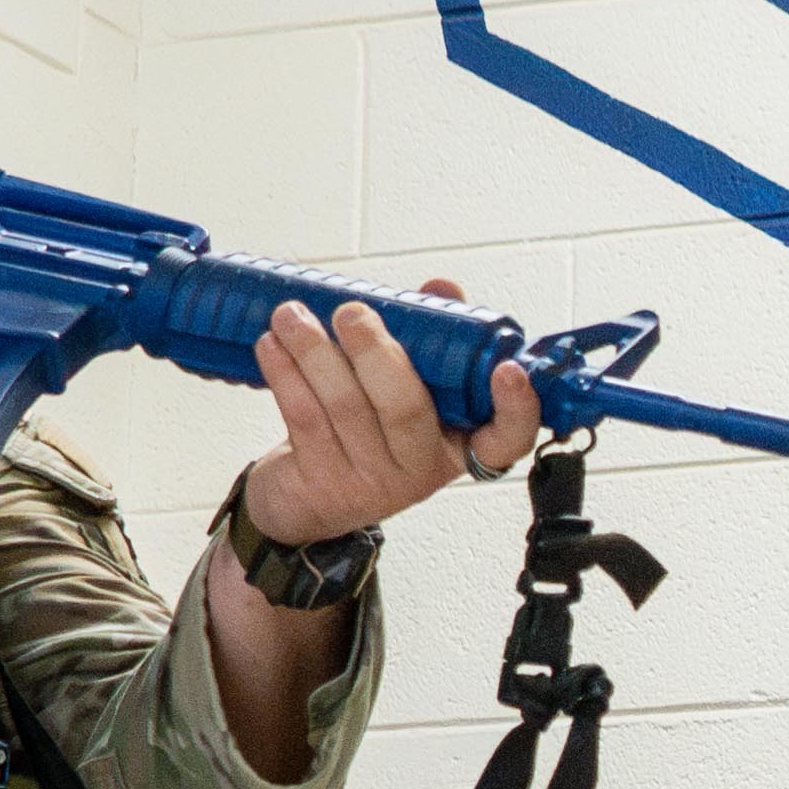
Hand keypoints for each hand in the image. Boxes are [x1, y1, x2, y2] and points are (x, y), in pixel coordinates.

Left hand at [231, 292, 549, 550]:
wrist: (305, 500)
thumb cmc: (365, 432)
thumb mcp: (403, 389)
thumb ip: (430, 339)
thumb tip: (442, 288)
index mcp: (456, 443)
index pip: (506, 439)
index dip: (517, 408)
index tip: (510, 372)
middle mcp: (419, 467)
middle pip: (406, 409)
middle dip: (375, 353)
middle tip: (351, 313)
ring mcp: (371, 481)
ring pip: (345, 408)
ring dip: (314, 353)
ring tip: (292, 315)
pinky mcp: (322, 484)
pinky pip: (304, 419)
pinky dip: (285, 375)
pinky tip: (272, 346)